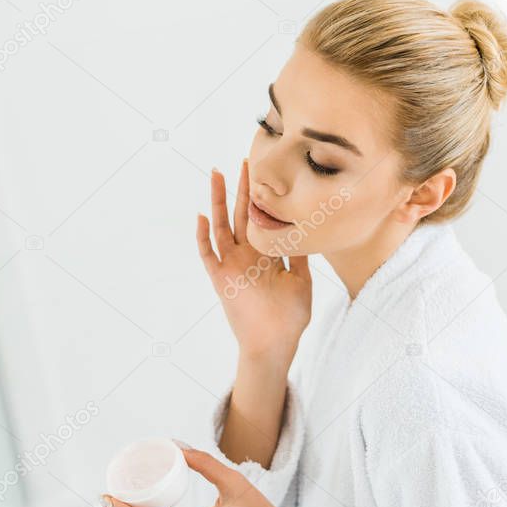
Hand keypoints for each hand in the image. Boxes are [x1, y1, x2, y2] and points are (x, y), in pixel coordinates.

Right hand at [197, 160, 311, 360]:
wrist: (273, 345)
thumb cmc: (290, 318)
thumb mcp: (301, 281)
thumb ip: (298, 255)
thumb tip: (305, 229)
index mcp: (266, 254)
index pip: (262, 218)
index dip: (264, 196)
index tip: (267, 173)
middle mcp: (246, 256)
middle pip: (242, 213)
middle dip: (243, 187)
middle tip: (243, 161)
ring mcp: (231, 266)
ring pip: (222, 225)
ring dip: (217, 200)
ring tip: (216, 173)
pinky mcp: (220, 279)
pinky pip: (207, 254)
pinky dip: (203, 236)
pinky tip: (201, 216)